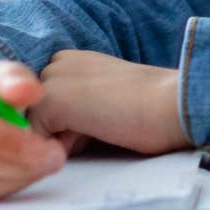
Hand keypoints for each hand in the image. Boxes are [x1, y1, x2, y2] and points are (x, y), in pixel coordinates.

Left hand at [30, 50, 192, 155]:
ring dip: (60, 141)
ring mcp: (52, 78)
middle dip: (60, 134)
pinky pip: (35, 141)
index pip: (46, 106)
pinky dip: (60, 149)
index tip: (107, 118)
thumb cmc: (151, 111)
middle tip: (104, 125)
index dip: (69, 128)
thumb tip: (47, 140)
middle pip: (36, 118)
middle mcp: (58, 62)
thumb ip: (76, 111)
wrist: (174, 103)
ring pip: (35, 130)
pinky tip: (95, 133)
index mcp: (73, 60)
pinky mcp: (52, 99)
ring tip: (101, 127)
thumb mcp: (104, 103)